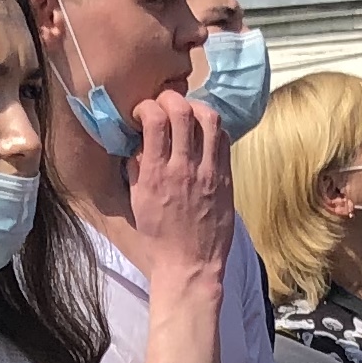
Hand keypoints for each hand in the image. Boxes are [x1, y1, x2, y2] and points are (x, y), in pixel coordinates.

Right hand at [126, 90, 235, 287]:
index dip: (147, 106)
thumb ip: (136, 169)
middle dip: (170, 98)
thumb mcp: (137, 203)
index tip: (143, 113)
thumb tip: (138, 144)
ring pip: (209, 119)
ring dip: (196, 107)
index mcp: (155, 174)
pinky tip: (204, 134)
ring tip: (187, 113)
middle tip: (165, 105)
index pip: (155, 119)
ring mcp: (208, 172)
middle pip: (182, 110)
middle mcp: (183, 168)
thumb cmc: (158, 238)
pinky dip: (213, 128)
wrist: (190, 264)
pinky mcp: (225, 178)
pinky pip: (223, 139)